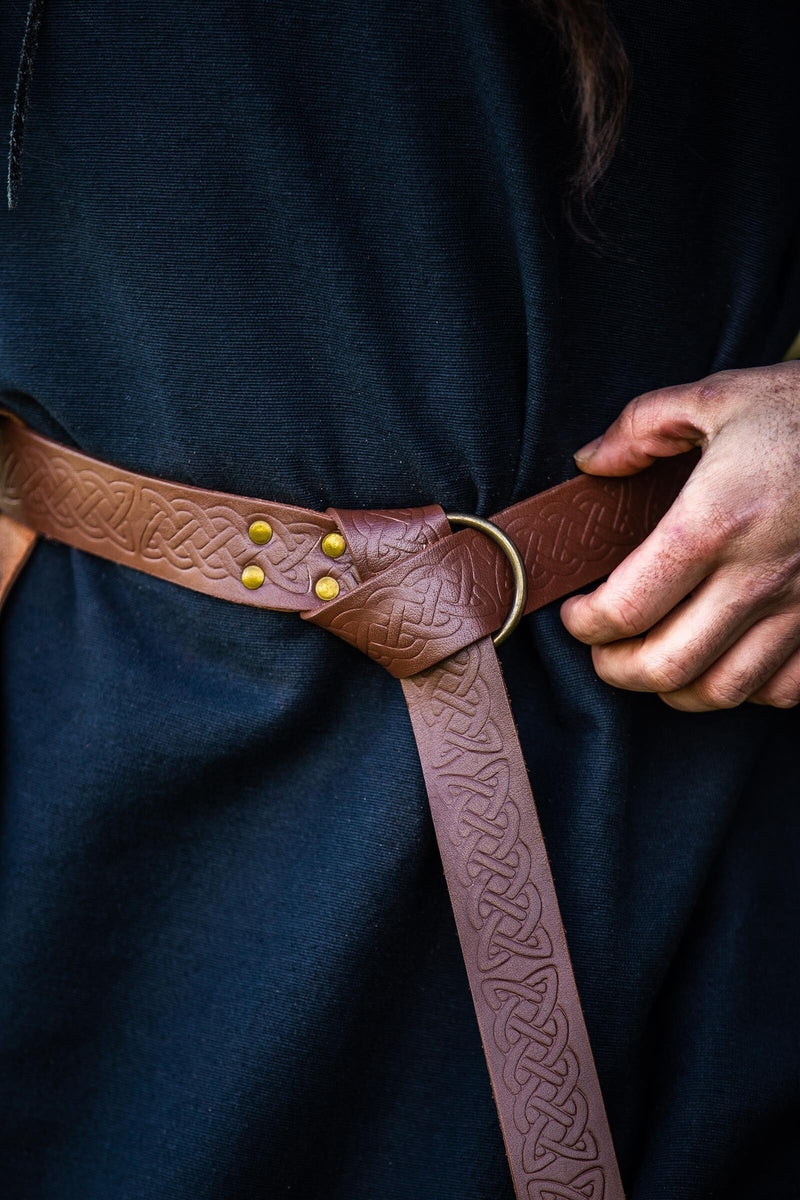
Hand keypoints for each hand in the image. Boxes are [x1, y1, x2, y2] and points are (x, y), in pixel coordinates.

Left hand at [560, 362, 799, 710]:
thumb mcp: (716, 396)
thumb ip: (641, 428)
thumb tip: (590, 463)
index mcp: (712, 524)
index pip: (625, 608)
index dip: (585, 624)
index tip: (575, 613)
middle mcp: (756, 577)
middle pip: (666, 667)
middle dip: (617, 671)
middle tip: (603, 651)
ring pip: (722, 690)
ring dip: (674, 688)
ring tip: (655, 663)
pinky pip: (784, 689)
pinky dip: (746, 690)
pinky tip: (727, 661)